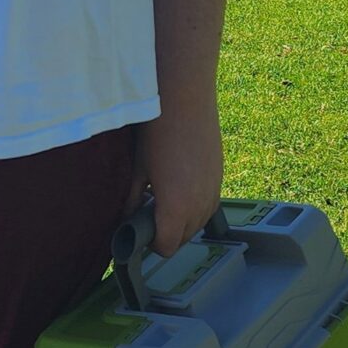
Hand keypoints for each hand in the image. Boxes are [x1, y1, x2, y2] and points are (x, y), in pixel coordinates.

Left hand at [126, 96, 223, 256]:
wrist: (185, 101)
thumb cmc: (157, 133)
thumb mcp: (139, 169)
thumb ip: (133, 200)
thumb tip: (127, 218)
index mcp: (176, 208)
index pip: (167, 246)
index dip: (151, 244)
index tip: (140, 232)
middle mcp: (200, 206)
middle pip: (183, 238)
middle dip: (166, 233)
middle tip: (147, 214)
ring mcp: (214, 192)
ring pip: (198, 224)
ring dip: (182, 221)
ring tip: (163, 198)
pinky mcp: (220, 178)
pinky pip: (208, 205)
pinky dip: (195, 206)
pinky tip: (179, 186)